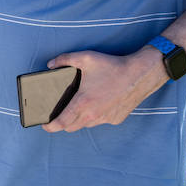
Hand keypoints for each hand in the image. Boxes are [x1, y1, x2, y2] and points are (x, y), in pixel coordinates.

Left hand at [40, 49, 165, 132]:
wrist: (140, 74)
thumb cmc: (112, 66)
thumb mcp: (85, 58)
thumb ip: (64, 59)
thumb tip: (50, 64)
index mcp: (82, 103)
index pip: (61, 123)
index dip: (50, 126)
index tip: (45, 125)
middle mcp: (92, 115)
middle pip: (71, 127)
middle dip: (63, 123)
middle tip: (60, 113)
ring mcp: (105, 119)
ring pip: (86, 125)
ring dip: (80, 119)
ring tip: (79, 107)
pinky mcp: (116, 119)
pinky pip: (101, 121)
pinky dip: (96, 116)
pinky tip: (99, 103)